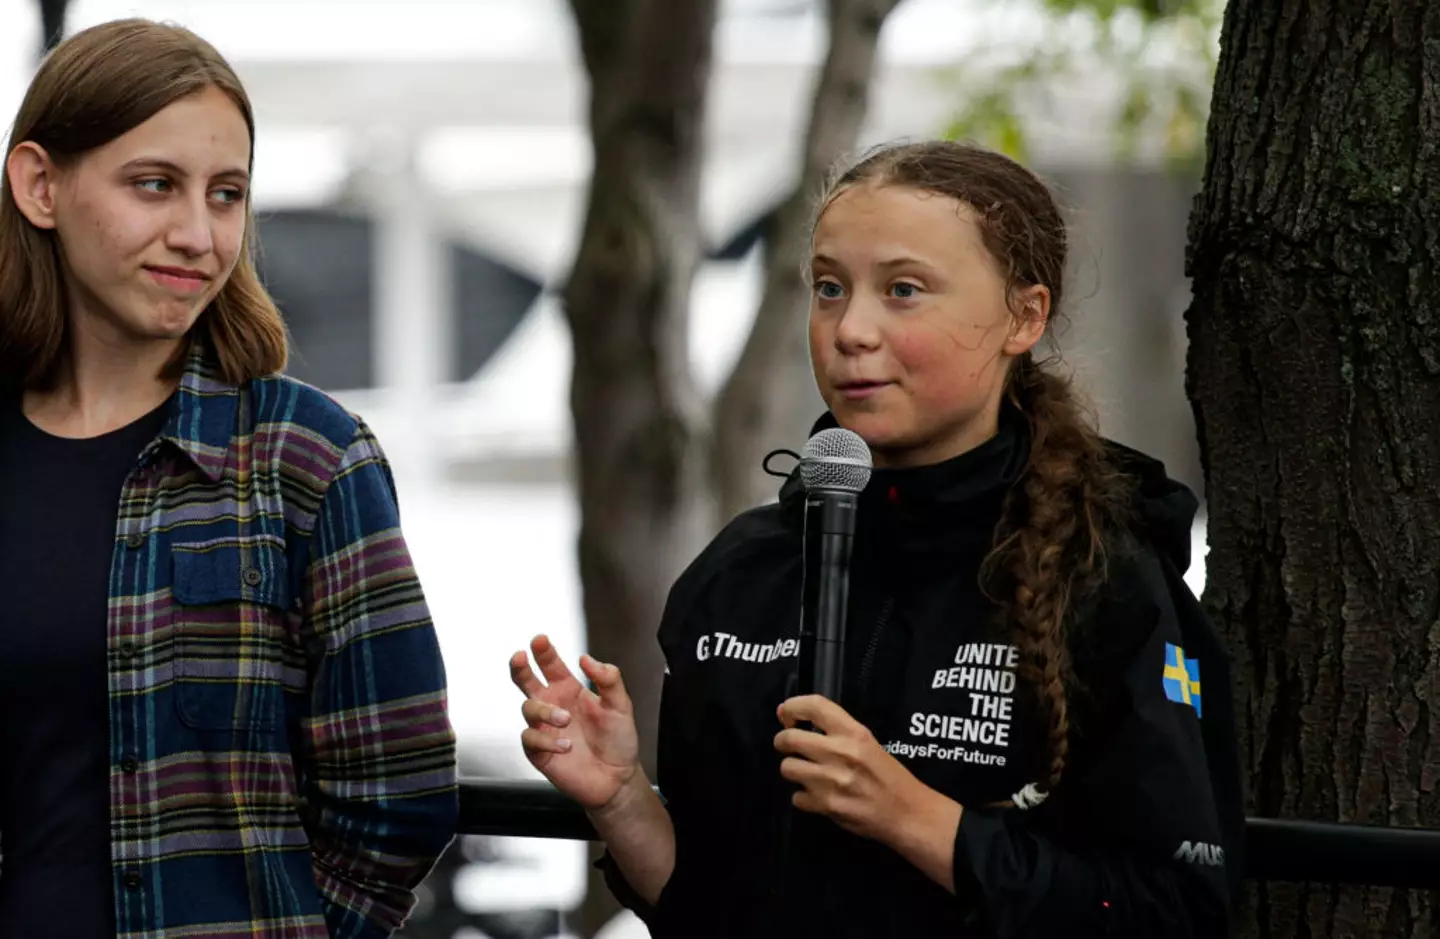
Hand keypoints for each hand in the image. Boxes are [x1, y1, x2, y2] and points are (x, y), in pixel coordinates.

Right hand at [511, 635, 639, 811]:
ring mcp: (544, 728)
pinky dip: (546, 740)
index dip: (543, 651)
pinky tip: (566, 746)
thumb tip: (586, 659)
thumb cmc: (618, 740)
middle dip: (519, 667)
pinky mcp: (539, 752)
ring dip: (545, 711)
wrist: (617, 778)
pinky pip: (530, 739)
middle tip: (520, 658)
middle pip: (525, 681)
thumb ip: (608, 679)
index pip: (551, 665)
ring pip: (528, 708)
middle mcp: (553, 705)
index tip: (540, 640)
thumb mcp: (620, 705)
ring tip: (566, 720)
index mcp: (569, 689)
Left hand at [774, 695, 958, 851]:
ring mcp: (830, 780)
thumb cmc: (889, 776)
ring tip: (806, 773)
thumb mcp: (868, 743)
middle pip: (789, 738)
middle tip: (787, 746)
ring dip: (793, 770)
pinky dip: (803, 798)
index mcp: (854, 733)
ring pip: (787, 767)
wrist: (907, 813)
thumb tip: (799, 723)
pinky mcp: (826, 805)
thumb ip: (838, 733)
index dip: (793, 706)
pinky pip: (796, 797)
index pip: (814, 706)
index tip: (785, 714)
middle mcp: (839, 752)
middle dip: (782, 741)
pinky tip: (817, 797)